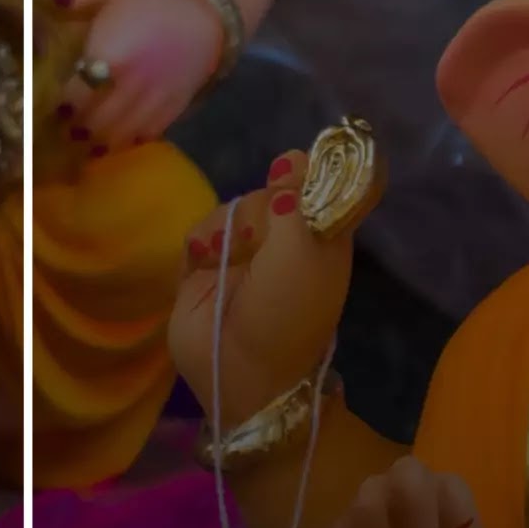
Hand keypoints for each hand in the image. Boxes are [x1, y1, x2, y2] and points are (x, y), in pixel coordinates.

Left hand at [52, 0, 223, 151]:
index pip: (80, 90)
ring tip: (89, 145)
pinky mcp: (173, 107)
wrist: (201, 18)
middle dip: (82, 128)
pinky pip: (150, 132)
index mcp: (113, 54)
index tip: (57, 108)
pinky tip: (119, 141)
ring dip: (104, 141)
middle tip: (68, 131)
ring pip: (124, 131)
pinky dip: (132, 140)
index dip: (66, 104)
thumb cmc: (151, 4)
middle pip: (100, 117)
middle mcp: (133, 82)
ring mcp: (155, 98)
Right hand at [168, 150, 356, 424]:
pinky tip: (204, 260)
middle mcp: (291, 243)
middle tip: (260, 240)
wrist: (239, 369)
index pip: (324, 189)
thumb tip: (294, 158)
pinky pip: (203, 226)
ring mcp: (250, 253)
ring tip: (226, 257)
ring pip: (237, 205)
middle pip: (275, 190)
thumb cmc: (285, 314)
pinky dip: (202, 239)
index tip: (288, 173)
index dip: (308, 176)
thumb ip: (299, 202)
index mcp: (326, 241)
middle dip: (263, 207)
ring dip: (230, 226)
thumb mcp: (304, 255)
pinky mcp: (210, 264)